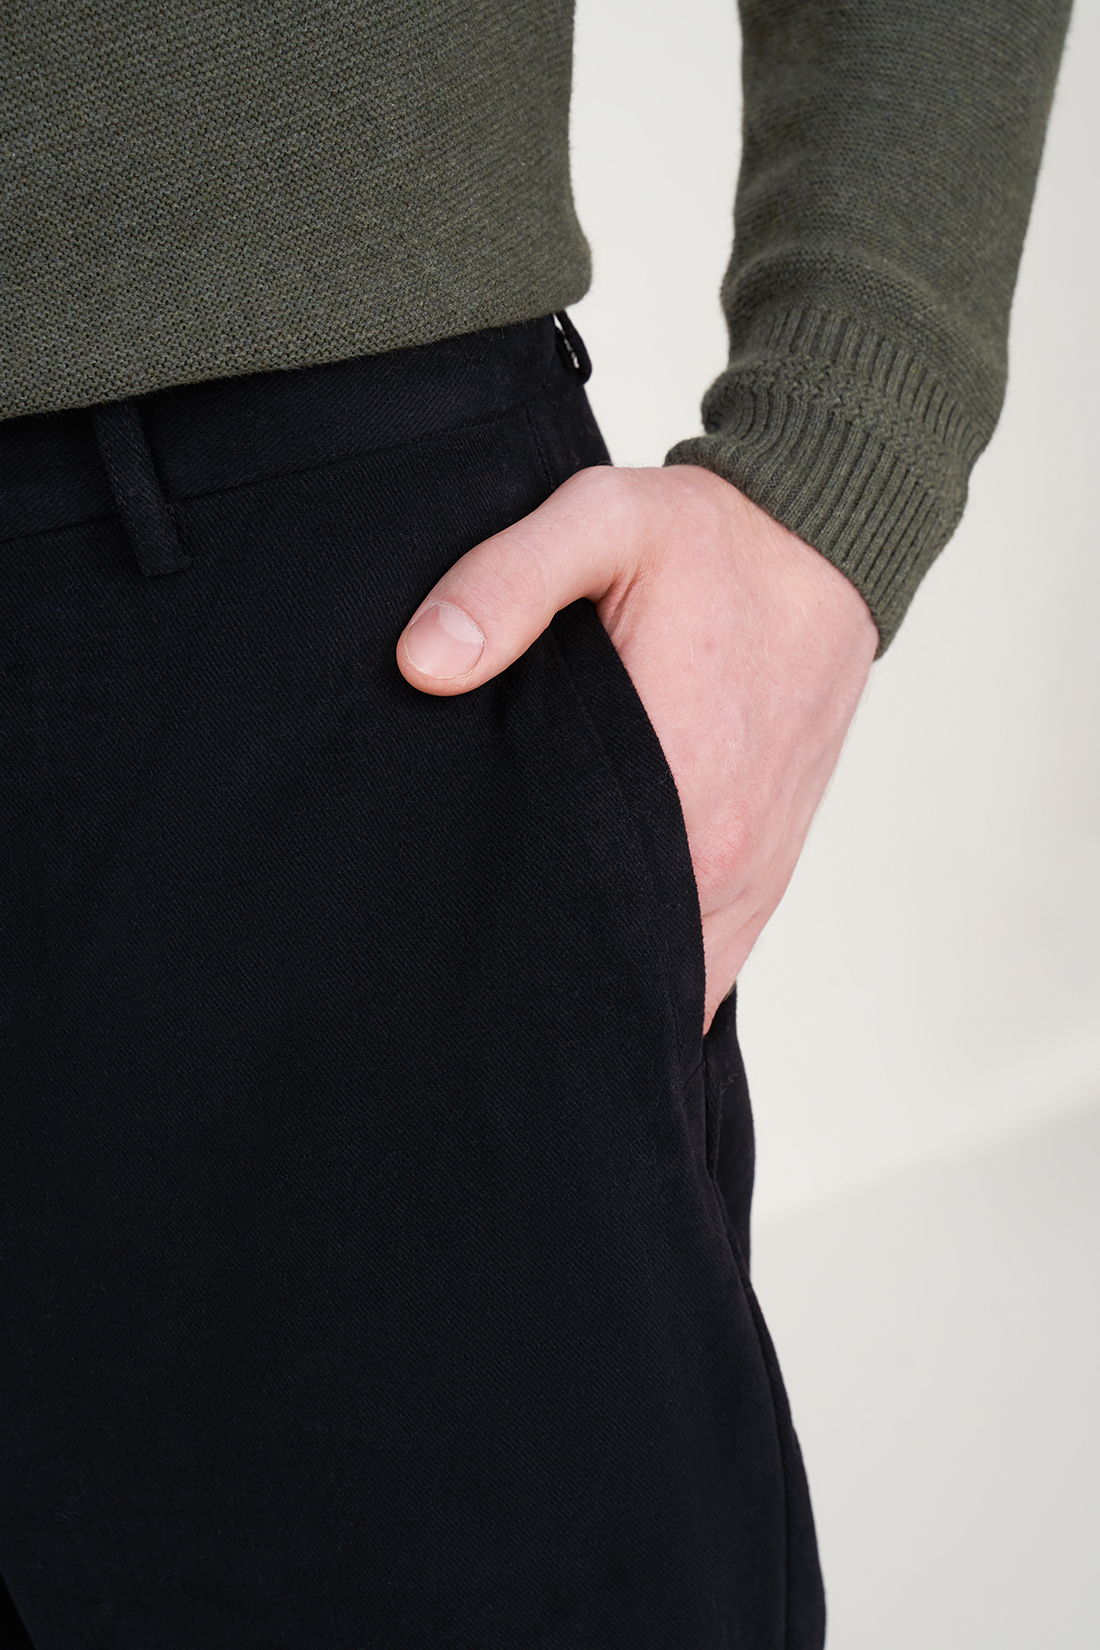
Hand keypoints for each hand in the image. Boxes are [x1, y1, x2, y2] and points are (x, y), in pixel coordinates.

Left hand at [396, 465, 877, 1032]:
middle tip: (468, 957)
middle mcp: (725, 856)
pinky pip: (708, 960)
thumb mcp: (601, 521)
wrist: (824, 549)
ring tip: (525, 967)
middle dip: (545, 970)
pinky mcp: (765, 874)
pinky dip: (656, 967)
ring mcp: (752, 876)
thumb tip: (423, 663)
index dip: (505, 939)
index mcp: (680, 787)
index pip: (576, 921)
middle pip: (620, 965)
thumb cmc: (709, 541)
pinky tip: (597, 955)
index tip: (448, 935)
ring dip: (607, 975)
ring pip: (670, 979)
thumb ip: (505, 582)